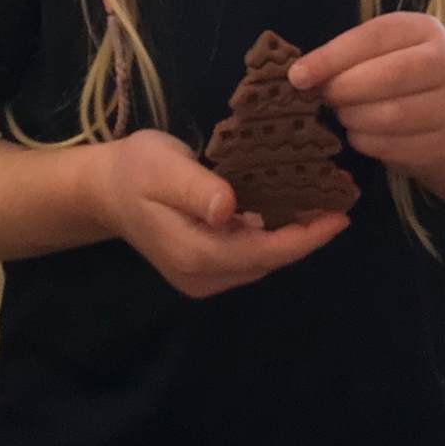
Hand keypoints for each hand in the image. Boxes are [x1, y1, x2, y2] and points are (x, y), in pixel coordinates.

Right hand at [93, 129, 347, 298]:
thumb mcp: (163, 167)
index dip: (305, 238)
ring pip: (261, 262)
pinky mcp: (204, 270)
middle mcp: (203, 276)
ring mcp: (202, 278)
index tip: (340, 215)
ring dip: (292, 237)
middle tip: (339, 199)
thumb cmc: (136, 170)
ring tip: (322, 202)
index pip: (264, 253)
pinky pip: (249, 257)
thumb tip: (228, 209)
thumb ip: (197, 188)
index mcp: (196, 253)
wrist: (105, 191)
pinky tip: (289, 209)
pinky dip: (273, 237)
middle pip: (268, 262)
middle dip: (306, 236)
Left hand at [289, 12, 444, 178]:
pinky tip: (359, 132)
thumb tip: (300, 76)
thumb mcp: (375, 51)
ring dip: (353, 117)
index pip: (375, 37)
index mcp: (424, 29)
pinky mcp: (440, 144)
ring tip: (342, 113)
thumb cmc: (393, 70)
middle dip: (344, 89)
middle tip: (323, 96)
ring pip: (391, 116)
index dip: (333, 57)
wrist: (438, 111)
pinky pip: (392, 147)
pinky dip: (365, 142)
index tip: (298, 76)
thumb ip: (343, 56)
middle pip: (389, 76)